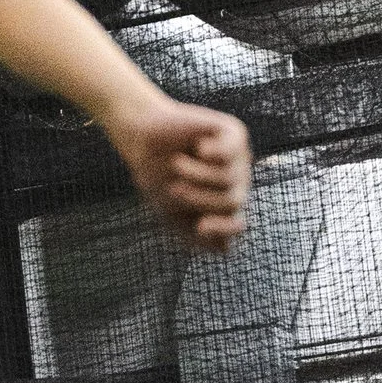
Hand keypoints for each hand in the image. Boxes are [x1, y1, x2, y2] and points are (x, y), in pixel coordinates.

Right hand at [108, 94, 251, 251]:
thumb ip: (194, 237)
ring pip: (229, 178)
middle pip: (232, 202)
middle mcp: (236, 183)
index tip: (201, 226)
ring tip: (178, 163)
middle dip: (200, 198)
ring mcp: (238, 159)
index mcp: (222, 205)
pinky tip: (199, 147)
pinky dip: (211, 154)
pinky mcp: (235, 134)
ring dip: (197, 174)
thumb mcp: (171, 214)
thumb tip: (225, 248)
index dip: (223, 229)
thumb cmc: (157, 177)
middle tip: (175, 188)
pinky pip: (231, 152)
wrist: (143, 139)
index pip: (236, 225)